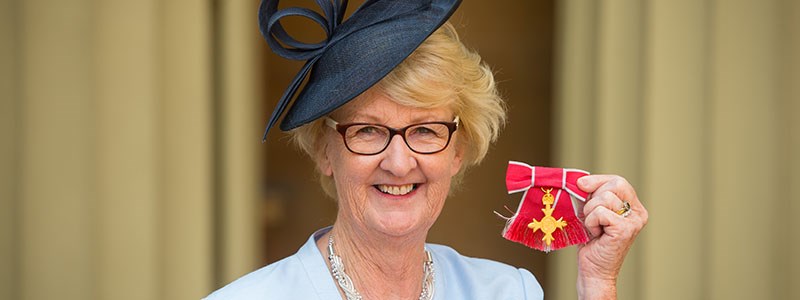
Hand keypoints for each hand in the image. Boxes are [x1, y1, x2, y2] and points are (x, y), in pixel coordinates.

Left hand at [575, 175, 647, 298]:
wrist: (593, 270)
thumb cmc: (592, 243)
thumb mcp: (591, 212)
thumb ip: (591, 196)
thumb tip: (580, 180)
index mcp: (634, 207)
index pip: (618, 181)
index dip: (598, 180)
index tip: (581, 185)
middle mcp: (638, 213)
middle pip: (614, 185)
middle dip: (593, 198)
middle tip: (592, 217)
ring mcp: (634, 221)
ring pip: (604, 198)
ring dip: (590, 213)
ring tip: (594, 228)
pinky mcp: (625, 229)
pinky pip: (600, 212)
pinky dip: (591, 222)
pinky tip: (595, 235)